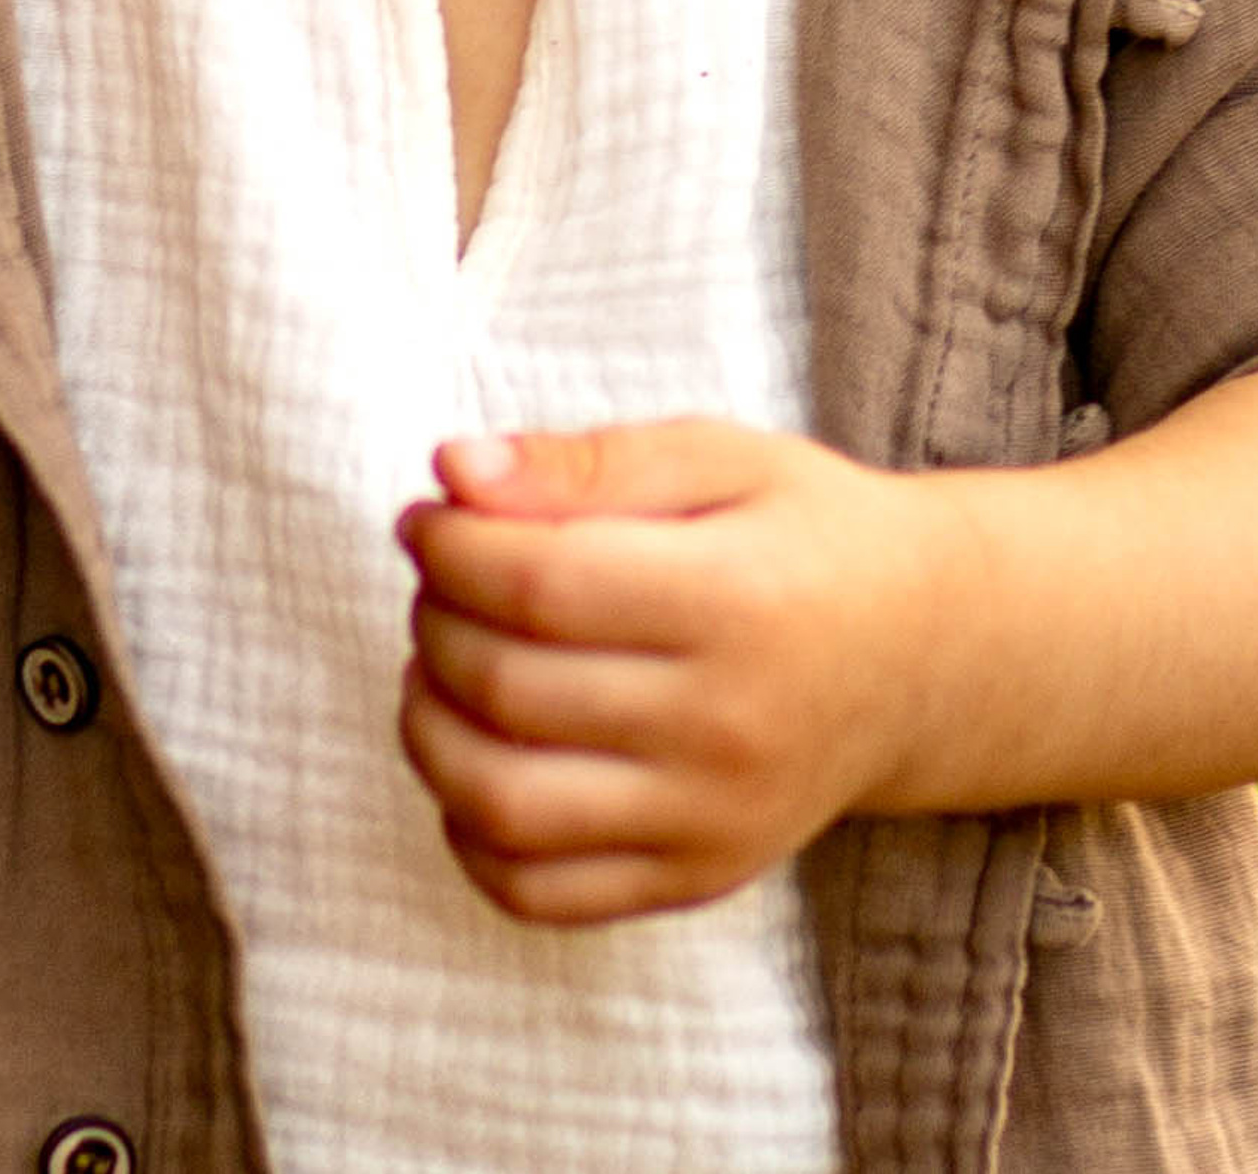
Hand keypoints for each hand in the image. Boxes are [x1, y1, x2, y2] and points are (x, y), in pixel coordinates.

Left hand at [397, 416, 951, 925]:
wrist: (922, 659)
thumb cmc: (805, 538)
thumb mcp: (716, 459)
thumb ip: (585, 462)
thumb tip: (452, 471)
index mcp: (737, 603)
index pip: (536, 585)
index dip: (448, 547)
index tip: (429, 518)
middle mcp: (728, 730)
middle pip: (508, 689)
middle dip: (434, 622)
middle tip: (440, 582)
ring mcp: (714, 822)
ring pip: (503, 804)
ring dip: (429, 728)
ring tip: (440, 666)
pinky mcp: (699, 879)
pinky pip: (538, 892)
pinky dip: (469, 833)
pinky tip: (475, 755)